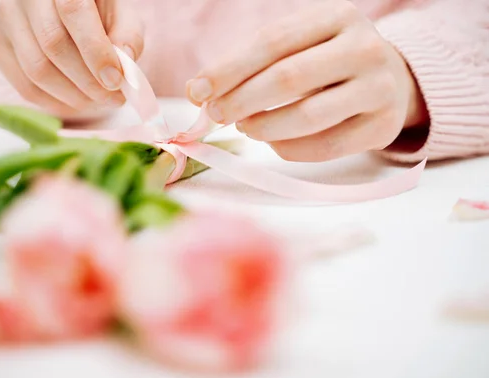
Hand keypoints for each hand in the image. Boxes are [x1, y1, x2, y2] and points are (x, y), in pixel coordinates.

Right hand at [0, 0, 143, 115]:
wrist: (61, 7)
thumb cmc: (97, 9)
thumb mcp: (120, 13)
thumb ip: (127, 36)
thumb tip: (123, 70)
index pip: (73, 11)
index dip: (96, 51)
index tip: (116, 81)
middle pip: (52, 45)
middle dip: (88, 81)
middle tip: (114, 98)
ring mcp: (5, 17)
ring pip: (36, 70)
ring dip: (73, 97)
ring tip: (100, 101)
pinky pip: (23, 85)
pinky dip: (54, 102)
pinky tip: (77, 102)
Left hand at [186, 0, 427, 161]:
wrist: (392, 79)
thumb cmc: (329, 61)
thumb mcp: (302, 44)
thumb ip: (256, 62)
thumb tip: (202, 92)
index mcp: (338, 16)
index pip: (272, 41)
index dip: (229, 69)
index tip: (197, 91)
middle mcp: (365, 48)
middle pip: (288, 78)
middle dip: (241, 100)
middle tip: (216, 115)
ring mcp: (379, 89)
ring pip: (308, 116)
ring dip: (264, 127)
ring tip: (244, 127)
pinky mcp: (382, 127)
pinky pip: (325, 146)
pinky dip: (289, 148)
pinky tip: (272, 142)